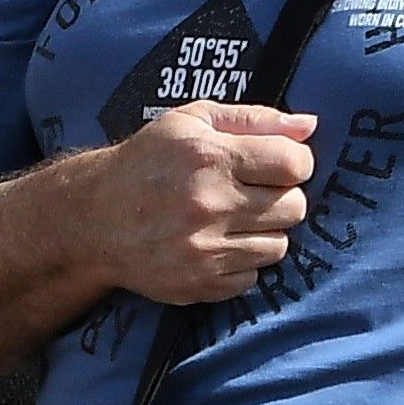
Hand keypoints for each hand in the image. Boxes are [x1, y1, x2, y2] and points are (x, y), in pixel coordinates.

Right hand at [86, 105, 321, 309]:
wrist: (93, 219)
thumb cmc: (147, 161)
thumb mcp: (192, 121)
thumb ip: (255, 119)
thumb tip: (310, 127)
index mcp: (211, 158)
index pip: (295, 164)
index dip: (294, 162)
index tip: (276, 164)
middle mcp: (209, 206)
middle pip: (294, 208)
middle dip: (282, 198)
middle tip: (254, 193)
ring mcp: (205, 251)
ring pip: (279, 246)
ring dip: (264, 232)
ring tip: (234, 219)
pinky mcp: (199, 285)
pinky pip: (252, 277)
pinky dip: (242, 262)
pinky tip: (217, 245)